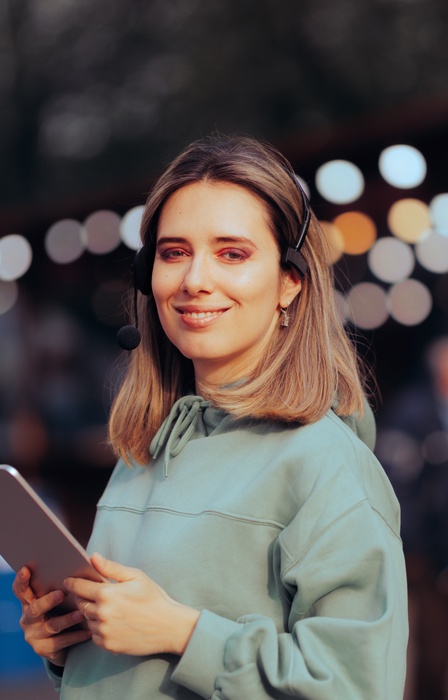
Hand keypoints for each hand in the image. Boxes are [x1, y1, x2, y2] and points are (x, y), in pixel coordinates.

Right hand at [12, 567, 92, 666]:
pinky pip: (60, 642)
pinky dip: (76, 636)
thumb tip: (84, 562)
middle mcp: (28, 619)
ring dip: (67, 619)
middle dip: (47, 601)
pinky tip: (88, 631)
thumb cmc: (65, 610)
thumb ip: (63, 583)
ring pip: (51, 626)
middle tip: (61, 593)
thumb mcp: (60, 598)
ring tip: (81, 613)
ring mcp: (34, 635)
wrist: (66, 642)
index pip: (21, 590)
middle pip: (34, 609)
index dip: (21, 580)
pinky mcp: (43, 649)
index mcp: (29, 602)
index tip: (26, 569)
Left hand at [64, 553, 199, 655]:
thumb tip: (93, 557)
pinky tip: (112, 622)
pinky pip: (94, 635)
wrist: (169, 626)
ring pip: (87, 620)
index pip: (78, 586)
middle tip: (92, 594)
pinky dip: (99, 628)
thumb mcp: (135, 577)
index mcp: (106, 594)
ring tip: (106, 609)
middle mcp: (102, 614)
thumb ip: (111, 567)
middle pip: (80, 603)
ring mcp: (104, 632)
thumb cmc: (153, 598)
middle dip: (82, 597)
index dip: (72, 582)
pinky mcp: (108, 646)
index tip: (68, 581)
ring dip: (92, 613)